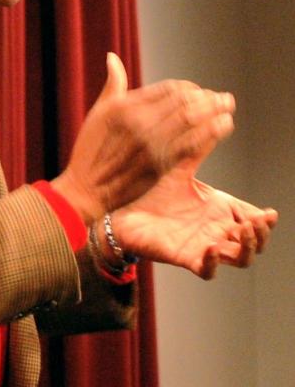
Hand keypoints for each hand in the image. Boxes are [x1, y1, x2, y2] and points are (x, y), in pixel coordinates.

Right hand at [52, 53, 235, 223]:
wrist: (86, 189)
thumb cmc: (90, 150)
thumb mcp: (98, 113)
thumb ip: (113, 85)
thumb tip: (113, 57)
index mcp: (124, 107)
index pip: (169, 89)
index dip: (189, 88)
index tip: (198, 91)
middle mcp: (138, 123)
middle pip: (185, 102)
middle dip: (208, 98)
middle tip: (223, 98)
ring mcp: (150, 145)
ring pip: (193, 121)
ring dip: (215, 112)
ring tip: (226, 108)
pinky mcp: (160, 166)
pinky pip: (192, 144)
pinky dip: (212, 133)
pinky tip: (222, 126)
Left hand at [112, 155, 277, 278]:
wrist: (123, 210)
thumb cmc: (152, 192)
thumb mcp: (179, 169)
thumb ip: (198, 149)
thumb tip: (215, 122)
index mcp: (218, 209)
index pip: (252, 218)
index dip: (265, 219)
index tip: (269, 213)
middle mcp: (215, 230)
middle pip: (253, 241)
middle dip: (260, 234)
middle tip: (255, 222)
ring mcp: (202, 246)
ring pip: (240, 259)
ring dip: (247, 248)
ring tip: (243, 231)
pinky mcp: (185, 257)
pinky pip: (207, 270)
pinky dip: (214, 262)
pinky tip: (212, 248)